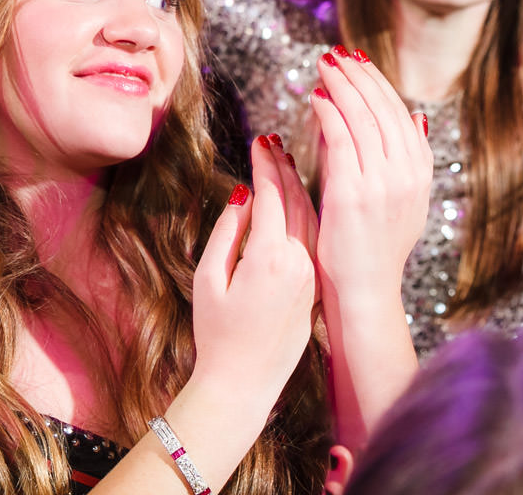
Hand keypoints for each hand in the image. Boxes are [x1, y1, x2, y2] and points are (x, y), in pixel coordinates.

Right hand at [190, 133, 316, 405]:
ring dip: (299, 186)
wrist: (244, 383)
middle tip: (273, 140)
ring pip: (310, 218)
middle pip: (296, 200)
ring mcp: (310, 276)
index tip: (259, 138)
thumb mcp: (208, 279)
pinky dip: (308, 211)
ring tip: (286, 160)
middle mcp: (298, 263)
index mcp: (269, 258)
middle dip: (284, 166)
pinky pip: (314, 238)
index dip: (265, 164)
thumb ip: (227, 232)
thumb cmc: (216, 334)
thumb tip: (242, 195)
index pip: (272, 195)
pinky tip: (301, 198)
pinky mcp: (314, 288)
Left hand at [311, 46, 431, 298]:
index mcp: (421, 172)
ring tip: (324, 65)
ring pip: (362, 118)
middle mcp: (407, 173)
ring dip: (342, 85)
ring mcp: (383, 183)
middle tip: (337, 54)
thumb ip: (407, 157)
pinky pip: (341, 138)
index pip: (400, 113)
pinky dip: (329, 112)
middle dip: (359, 76)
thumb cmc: (373, 246)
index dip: (378, 83)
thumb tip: (417, 117)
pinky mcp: (354, 192)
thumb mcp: (402, 199)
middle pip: (382, 109)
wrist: (364, 290)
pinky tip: (316, 96)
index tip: (357, 61)